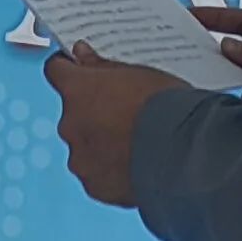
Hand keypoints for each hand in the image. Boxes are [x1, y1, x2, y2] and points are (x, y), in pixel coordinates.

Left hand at [44, 45, 176, 206]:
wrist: (185, 155)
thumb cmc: (166, 109)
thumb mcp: (139, 73)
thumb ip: (102, 65)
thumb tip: (80, 54)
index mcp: (77, 89)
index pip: (56, 70)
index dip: (69, 69)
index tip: (80, 69)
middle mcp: (70, 124)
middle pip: (73, 113)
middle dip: (93, 113)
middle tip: (126, 114)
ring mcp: (80, 158)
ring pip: (84, 146)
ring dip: (101, 144)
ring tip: (137, 144)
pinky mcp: (94, 186)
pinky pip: (97, 174)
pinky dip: (110, 171)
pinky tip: (137, 166)